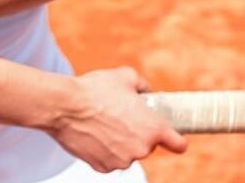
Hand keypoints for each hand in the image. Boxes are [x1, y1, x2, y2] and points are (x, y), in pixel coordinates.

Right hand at [47, 67, 186, 172]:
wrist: (66, 106)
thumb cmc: (96, 91)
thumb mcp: (126, 76)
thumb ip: (143, 85)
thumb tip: (145, 91)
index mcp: (153, 128)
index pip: (178, 144)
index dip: (175, 140)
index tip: (172, 138)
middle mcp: (141, 149)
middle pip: (147, 145)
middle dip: (138, 133)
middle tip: (122, 117)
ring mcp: (122, 161)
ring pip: (127, 153)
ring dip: (120, 142)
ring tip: (104, 123)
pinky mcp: (103, 167)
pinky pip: (110, 159)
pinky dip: (104, 150)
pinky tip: (94, 133)